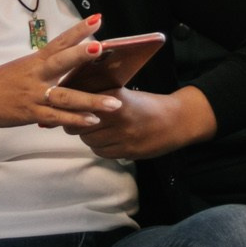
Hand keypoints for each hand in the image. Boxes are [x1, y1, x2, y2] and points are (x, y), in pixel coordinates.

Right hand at [0, 16, 119, 149]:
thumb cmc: (3, 82)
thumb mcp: (24, 66)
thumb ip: (48, 63)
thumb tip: (73, 54)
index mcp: (36, 60)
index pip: (60, 42)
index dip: (78, 30)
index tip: (97, 19)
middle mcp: (36, 75)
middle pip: (61, 63)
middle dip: (80, 55)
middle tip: (100, 48)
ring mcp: (34, 95)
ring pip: (65, 97)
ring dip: (91, 100)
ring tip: (114, 102)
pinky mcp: (31, 114)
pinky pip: (56, 118)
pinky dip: (75, 120)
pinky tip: (93, 120)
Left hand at [76, 86, 215, 160]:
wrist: (176, 120)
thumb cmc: (148, 105)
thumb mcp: (125, 94)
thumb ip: (101, 97)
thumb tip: (73, 101)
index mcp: (116, 98)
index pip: (81, 106)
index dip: (72, 109)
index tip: (69, 109)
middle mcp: (118, 117)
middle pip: (82, 126)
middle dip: (77, 125)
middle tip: (81, 121)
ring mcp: (124, 136)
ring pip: (90, 141)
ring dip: (89, 137)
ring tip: (97, 131)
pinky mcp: (128, 151)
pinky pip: (102, 152)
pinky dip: (100, 147)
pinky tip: (107, 140)